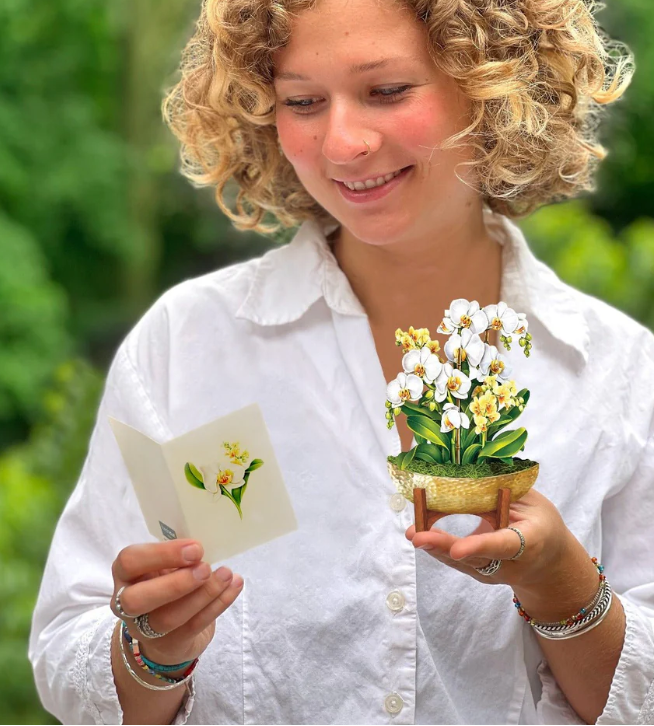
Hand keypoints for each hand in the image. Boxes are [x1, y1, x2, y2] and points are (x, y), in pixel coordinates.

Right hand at [110, 539, 243, 664]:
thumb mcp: (165, 565)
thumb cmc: (166, 583)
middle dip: (175, 583)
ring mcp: (146, 629)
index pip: (129, 562)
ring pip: (169, 617)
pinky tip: (234, 586)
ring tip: (226, 575)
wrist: (166, 632)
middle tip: (206, 568)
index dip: (161, 554)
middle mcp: (126, 604)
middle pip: (137, 599)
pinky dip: (218, 604)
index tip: (195, 548)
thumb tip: (203, 546)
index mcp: (125, 574)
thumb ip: (177, 556)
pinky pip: (194, 625)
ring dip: (203, 594)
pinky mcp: (171, 643)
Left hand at [406, 488, 574, 589]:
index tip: (457, 550)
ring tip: (413, 533)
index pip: (503, 545)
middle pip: (475, 559)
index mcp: (530, 542)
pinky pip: (457, 561)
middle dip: (444, 547)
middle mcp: (511, 565)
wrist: (550, 563)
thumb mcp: (531, 503)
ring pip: (462, 563)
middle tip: (418, 537)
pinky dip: (438, 546)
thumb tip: (469, 473)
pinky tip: (420, 533)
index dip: (479, 546)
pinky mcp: (480, 574)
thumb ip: (503, 493)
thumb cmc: (541, 524)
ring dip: (435, 547)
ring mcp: (494, 573)